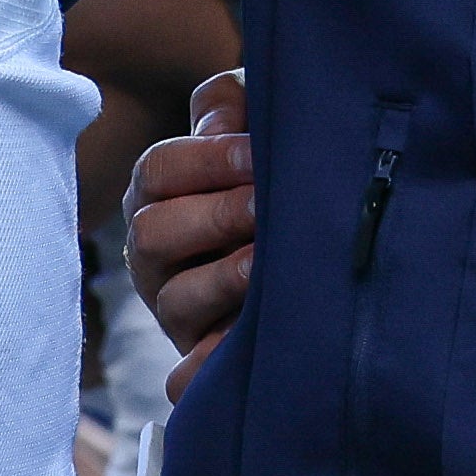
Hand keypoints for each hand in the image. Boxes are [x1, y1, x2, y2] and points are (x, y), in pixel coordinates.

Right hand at [128, 70, 257, 394]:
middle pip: (154, 232)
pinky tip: (232, 350)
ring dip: (222, 278)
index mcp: (159, 193)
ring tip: (265, 262)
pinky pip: (189, 372)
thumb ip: (230, 104)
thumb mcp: (251, 122)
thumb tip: (221, 128)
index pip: (159, 170)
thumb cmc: (272, 172)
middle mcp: (156, 253)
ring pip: (175, 299)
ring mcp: (176, 308)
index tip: (256, 155)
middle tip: (265, 206)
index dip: (206, 160)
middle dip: (214, 216)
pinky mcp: (203, 353)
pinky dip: (204, 368)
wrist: (321, 254)